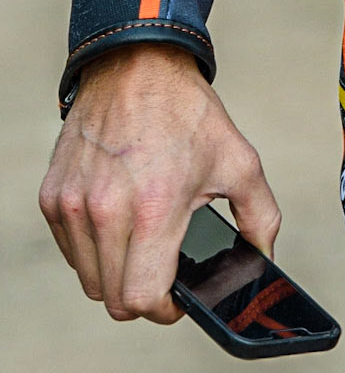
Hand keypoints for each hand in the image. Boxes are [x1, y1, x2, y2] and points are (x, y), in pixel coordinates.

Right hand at [39, 43, 279, 323]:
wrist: (136, 64)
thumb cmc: (188, 113)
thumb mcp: (239, 160)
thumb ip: (260, 218)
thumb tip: (263, 261)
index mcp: (154, 208)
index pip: (143, 299)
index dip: (166, 308)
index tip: (178, 295)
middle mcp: (106, 211)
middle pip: (114, 298)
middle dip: (143, 293)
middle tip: (164, 266)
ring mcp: (74, 204)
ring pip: (89, 278)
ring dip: (116, 272)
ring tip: (143, 238)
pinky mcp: (52, 196)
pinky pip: (71, 249)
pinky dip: (93, 248)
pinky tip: (119, 218)